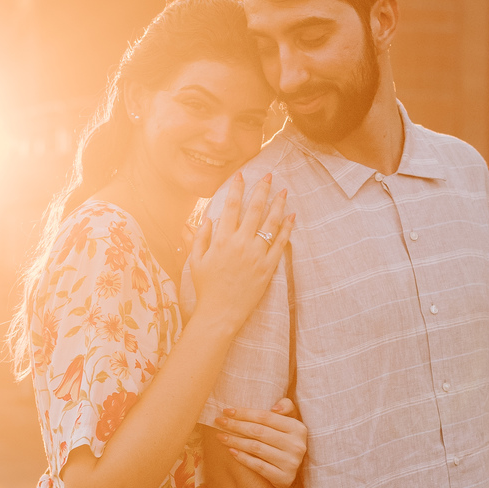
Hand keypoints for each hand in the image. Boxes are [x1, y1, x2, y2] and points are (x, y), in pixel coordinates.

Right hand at [188, 173, 293, 333]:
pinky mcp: (268, 267)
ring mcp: (256, 255)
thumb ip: (199, 238)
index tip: (241, 175)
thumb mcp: (196, 261)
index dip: (237, 189)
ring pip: (270, 223)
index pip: (231, 207)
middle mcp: (240, 244)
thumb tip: (206, 219)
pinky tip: (292, 216)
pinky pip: (280, 244)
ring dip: (278, 205)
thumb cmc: (206, 287)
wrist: (220, 313)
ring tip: (284, 191)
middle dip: (262, 189)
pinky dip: (287, 228)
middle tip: (268, 175)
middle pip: (254, 210)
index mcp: (222, 240)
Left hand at [212, 397, 306, 487]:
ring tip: (221, 436)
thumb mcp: (290, 422)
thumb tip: (274, 408)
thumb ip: (286, 407)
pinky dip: (242, 458)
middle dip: (236, 425)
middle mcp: (297, 445)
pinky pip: (258, 466)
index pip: (266, 417)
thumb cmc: (285, 441)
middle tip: (219, 421)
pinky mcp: (284, 478)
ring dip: (235, 441)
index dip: (244, 413)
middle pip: (259, 431)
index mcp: (298, 428)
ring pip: (256, 448)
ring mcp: (291, 463)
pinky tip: (231, 451)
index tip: (226, 410)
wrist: (290, 472)